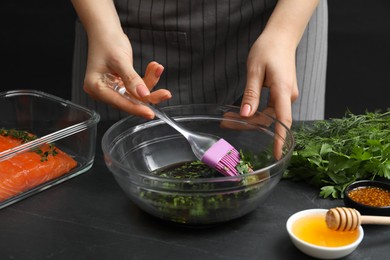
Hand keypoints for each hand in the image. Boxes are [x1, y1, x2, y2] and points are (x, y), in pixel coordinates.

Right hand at [82, 31, 170, 118]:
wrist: (105, 30)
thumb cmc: (107, 41)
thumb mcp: (120, 60)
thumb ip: (132, 79)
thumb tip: (143, 95)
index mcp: (96, 87)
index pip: (119, 102)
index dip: (136, 108)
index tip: (150, 113)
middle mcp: (103, 91)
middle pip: (130, 100)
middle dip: (149, 95)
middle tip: (165, 94)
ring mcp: (113, 88)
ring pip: (136, 94)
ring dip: (150, 82)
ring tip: (157, 68)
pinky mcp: (121, 84)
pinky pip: (138, 86)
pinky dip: (147, 78)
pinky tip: (154, 67)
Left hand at [240, 33, 298, 158]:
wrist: (281, 37)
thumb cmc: (268, 49)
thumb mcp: (255, 70)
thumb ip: (250, 94)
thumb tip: (245, 115)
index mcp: (283, 90)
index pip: (284, 119)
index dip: (280, 138)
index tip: (277, 153)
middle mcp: (288, 96)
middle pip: (270, 120)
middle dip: (247, 125)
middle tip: (225, 122)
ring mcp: (286, 95)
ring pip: (267, 116)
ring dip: (248, 119)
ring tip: (228, 118)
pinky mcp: (281, 94)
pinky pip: (268, 109)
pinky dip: (254, 112)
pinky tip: (240, 112)